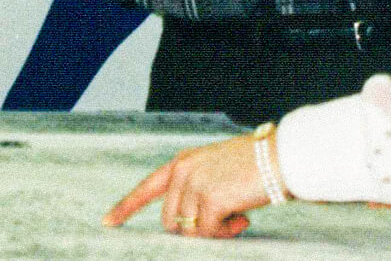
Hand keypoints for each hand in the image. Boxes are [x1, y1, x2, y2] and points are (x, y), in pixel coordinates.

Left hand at [102, 134, 268, 237]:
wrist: (282, 157)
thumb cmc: (257, 165)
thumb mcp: (218, 169)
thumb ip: (198, 188)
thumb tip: (186, 225)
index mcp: (184, 162)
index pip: (148, 187)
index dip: (126, 206)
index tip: (108, 222)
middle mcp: (184, 171)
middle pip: (171, 221)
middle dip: (195, 229)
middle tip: (226, 223)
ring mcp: (195, 185)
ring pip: (189, 231)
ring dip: (213, 232)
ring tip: (237, 218)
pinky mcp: (209, 200)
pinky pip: (208, 233)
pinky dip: (226, 233)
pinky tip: (242, 218)